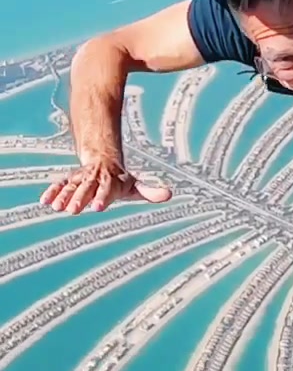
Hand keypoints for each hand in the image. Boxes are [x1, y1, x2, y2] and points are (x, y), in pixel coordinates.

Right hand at [40, 158, 171, 214]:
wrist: (103, 159)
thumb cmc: (120, 179)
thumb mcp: (134, 185)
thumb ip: (149, 191)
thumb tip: (170, 194)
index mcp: (110, 181)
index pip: (107, 190)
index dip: (103, 197)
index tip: (98, 208)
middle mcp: (94, 178)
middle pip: (87, 188)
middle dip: (80, 199)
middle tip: (74, 211)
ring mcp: (80, 179)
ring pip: (72, 186)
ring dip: (64, 196)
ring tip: (57, 208)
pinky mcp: (69, 180)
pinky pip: (59, 185)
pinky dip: (52, 192)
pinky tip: (44, 201)